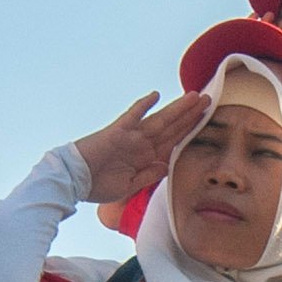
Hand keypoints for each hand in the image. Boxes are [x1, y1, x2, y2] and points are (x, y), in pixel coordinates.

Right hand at [70, 90, 211, 205]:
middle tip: (209, 101)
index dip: (189, 130)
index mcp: (145, 157)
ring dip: (178, 109)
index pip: (172, 141)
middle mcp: (141, 144)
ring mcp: (131, 136)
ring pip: (160, 120)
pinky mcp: (117, 131)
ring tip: (195, 98)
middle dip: (191, 115)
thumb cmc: (96, 185)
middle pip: (172, 127)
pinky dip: (143, 105)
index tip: (206, 120)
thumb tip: (167, 167)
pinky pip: (132, 116)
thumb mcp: (129, 186)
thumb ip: (149, 176)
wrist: (72, 181)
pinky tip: (155, 95)